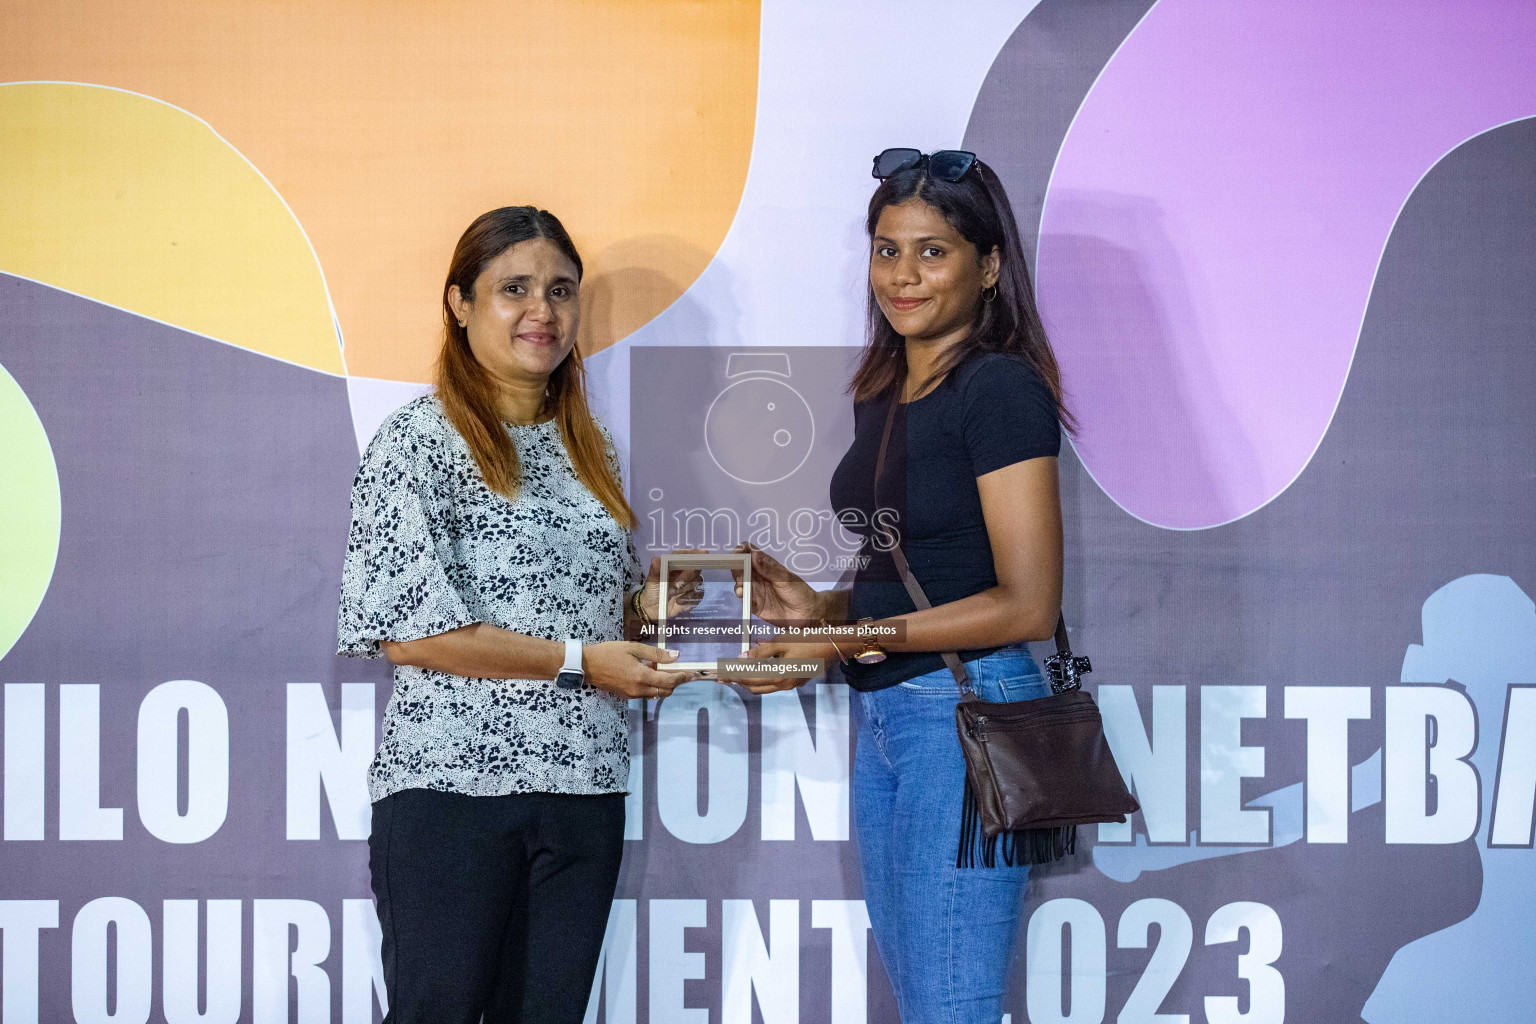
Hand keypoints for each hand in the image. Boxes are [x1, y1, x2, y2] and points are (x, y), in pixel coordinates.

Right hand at [583, 641, 697, 698]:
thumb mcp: (634, 648)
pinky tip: (647, 671)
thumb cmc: (609, 653)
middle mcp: (639, 689)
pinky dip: (652, 685)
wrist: (587, 665)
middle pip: (666, 691)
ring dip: (663, 683)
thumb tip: (676, 656)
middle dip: (675, 682)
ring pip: (656, 693)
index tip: (692, 674)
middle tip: (680, 670)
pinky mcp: (626, 695)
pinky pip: (646, 693)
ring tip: (659, 667)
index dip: (683, 678)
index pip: (670, 681)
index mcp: (642, 676)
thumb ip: (656, 654)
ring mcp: (632, 694)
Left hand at [642, 548, 706, 620]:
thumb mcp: (652, 581)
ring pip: (698, 580)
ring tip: (673, 593)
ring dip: (686, 588)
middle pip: (695, 567)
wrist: (655, 608)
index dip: (695, 553)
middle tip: (676, 584)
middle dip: (687, 575)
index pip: (686, 555)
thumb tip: (655, 560)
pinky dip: (689, 598)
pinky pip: (699, 593)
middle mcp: (685, 571)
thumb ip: (655, 571)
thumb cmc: (654, 590)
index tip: (703, 553)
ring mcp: (692, 583)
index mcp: (675, 564)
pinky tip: (679, 601)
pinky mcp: (695, 595)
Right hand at [730, 543, 824, 628]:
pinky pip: (745, 600)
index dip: (741, 551)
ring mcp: (756, 590)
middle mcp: (759, 576)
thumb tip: (753, 556)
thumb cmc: (800, 592)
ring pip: (740, 583)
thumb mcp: (785, 579)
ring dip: (738, 584)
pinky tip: (744, 596)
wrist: (807, 613)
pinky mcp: (756, 605)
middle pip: (740, 567)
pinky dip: (743, 598)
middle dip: (736, 568)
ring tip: (742, 587)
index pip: (749, 552)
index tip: (737, 554)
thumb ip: (768, 569)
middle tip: (740, 573)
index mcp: (766, 565)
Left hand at [732, 638, 836, 694]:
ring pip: (765, 685)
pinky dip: (765, 672)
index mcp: (778, 677)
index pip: (749, 679)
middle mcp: (784, 685)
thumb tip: (741, 659)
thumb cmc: (807, 642)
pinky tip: (761, 658)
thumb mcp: (781, 642)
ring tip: (741, 665)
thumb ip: (760, 652)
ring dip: (752, 676)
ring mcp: (791, 684)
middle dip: (740, 680)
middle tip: (727, 673)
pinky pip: (775, 678)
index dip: (733, 676)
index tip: (721, 674)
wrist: (833, 646)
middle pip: (755, 687)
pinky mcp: (796, 679)